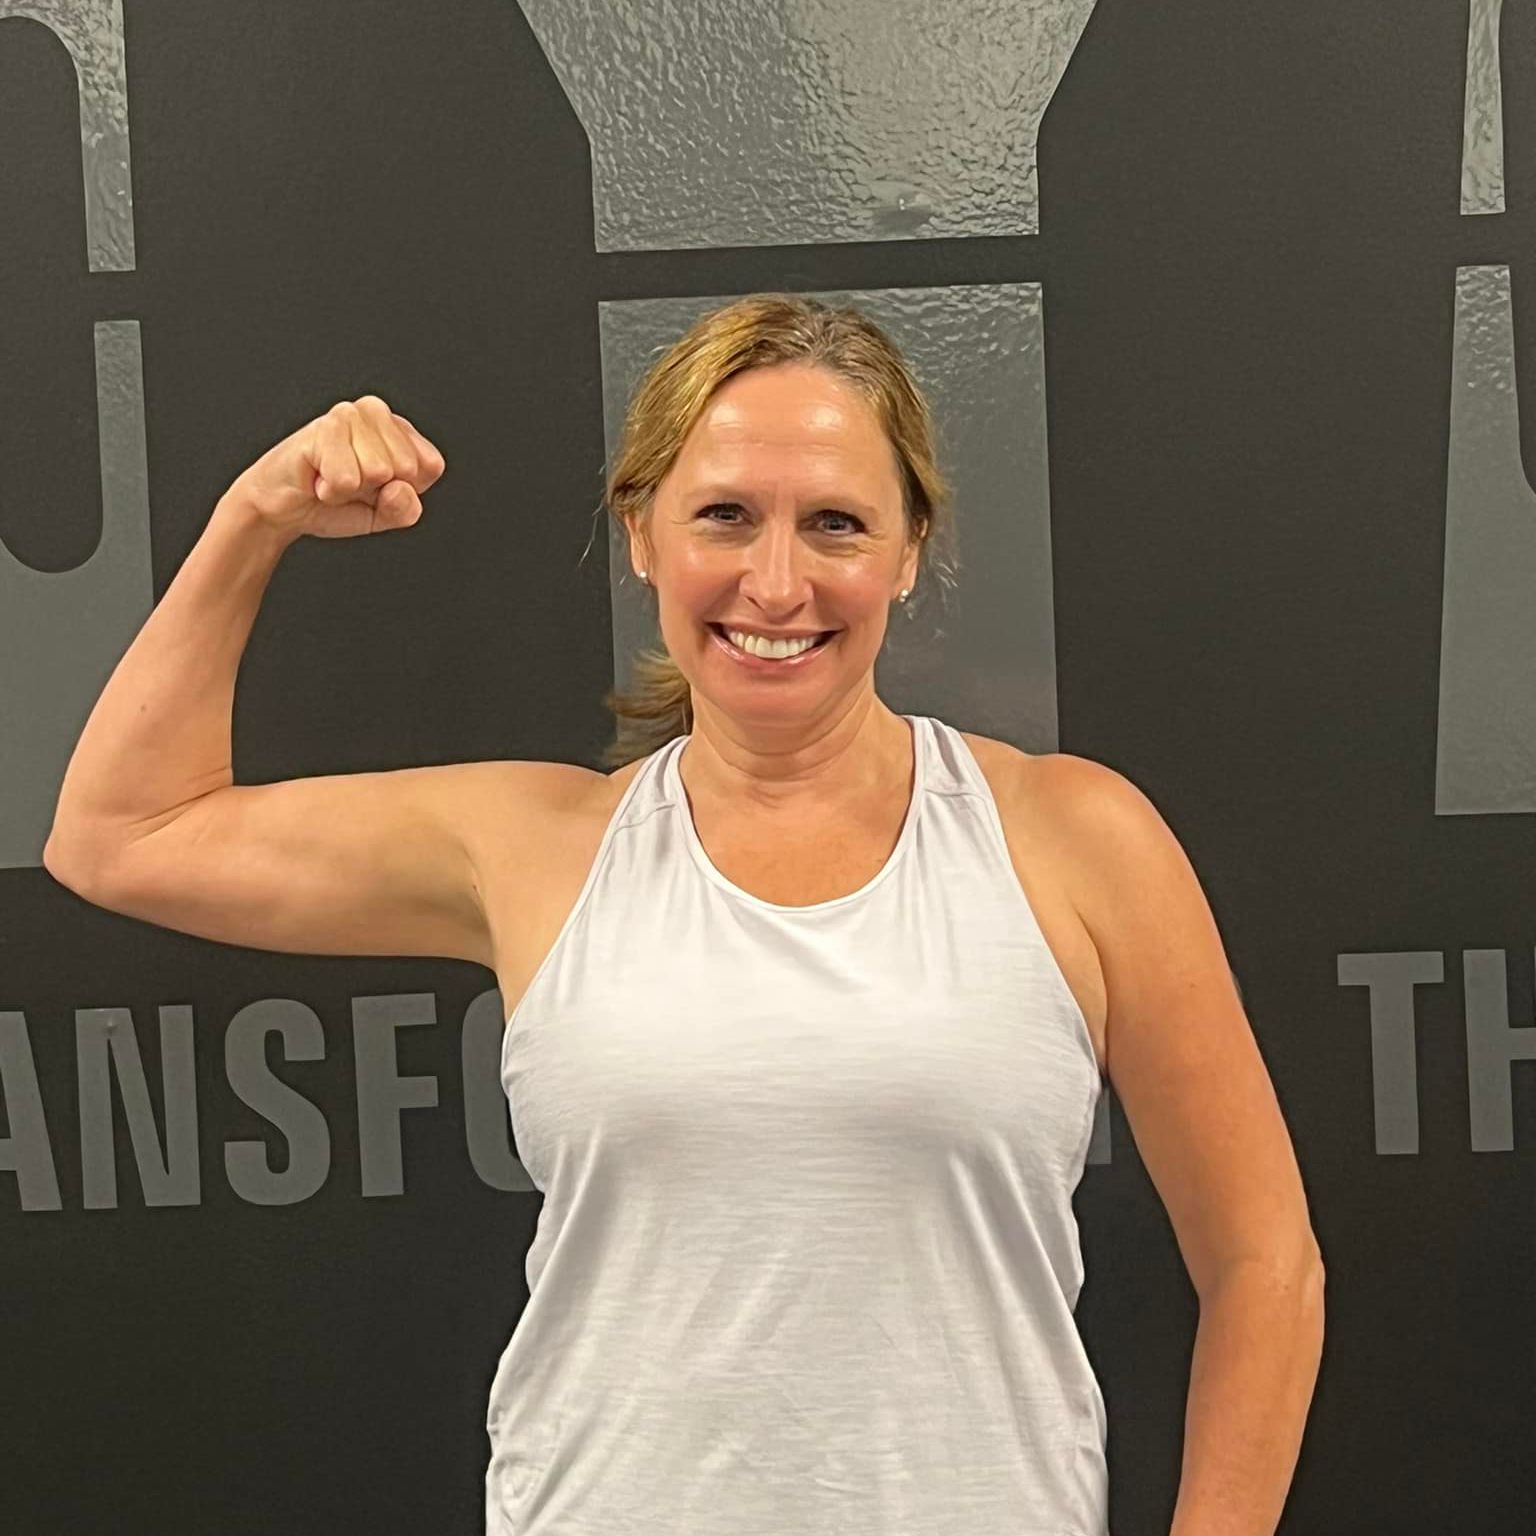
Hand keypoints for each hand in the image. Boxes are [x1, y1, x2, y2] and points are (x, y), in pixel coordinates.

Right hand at [226, 395, 445, 540]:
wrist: (283, 508)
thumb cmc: (333, 504)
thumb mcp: (384, 516)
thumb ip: (406, 509)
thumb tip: (399, 487)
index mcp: (399, 429)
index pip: (431, 465)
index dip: (405, 490)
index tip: (376, 488)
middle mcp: (377, 412)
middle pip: (407, 469)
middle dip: (375, 490)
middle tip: (348, 483)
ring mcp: (350, 414)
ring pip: (379, 472)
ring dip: (350, 490)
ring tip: (332, 478)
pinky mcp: (324, 426)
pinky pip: (347, 479)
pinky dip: (331, 491)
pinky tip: (318, 477)